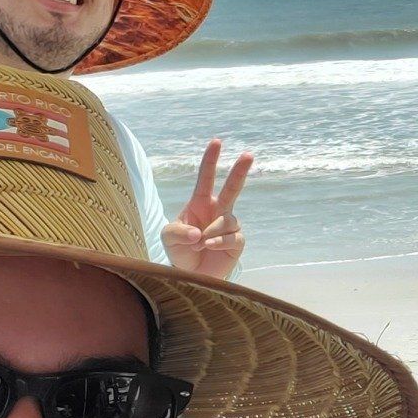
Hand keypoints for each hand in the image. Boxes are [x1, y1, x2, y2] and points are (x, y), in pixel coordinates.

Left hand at [162, 139, 251, 278]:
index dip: (211, 160)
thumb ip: (180, 232)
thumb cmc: (179, 251)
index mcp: (200, 203)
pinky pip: (233, 237)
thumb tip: (200, 233)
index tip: (216, 141)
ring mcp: (228, 226)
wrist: (190, 275)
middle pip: (232, 187)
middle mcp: (217, 210)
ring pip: (228, 220)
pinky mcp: (236, 242)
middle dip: (240, 171)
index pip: (206, 178)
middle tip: (249, 154)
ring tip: (200, 244)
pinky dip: (219, 242)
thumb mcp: (169, 237)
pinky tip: (210, 247)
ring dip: (212, 232)